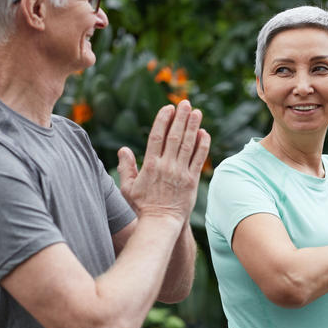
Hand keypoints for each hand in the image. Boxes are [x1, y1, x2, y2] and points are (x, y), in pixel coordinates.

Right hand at [117, 100, 210, 222]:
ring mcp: (181, 173)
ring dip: (193, 127)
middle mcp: (166, 166)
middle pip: (174, 136)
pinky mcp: (192, 180)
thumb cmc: (142, 207)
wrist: (161, 223)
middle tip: (185, 103)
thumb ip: (126, 167)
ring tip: (197, 112)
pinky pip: (198, 159)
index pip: (157, 136)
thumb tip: (123, 149)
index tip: (168, 108)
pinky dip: (202, 145)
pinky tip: (204, 133)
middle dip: (181, 118)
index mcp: (150, 165)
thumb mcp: (128, 187)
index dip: (163, 120)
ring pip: (188, 145)